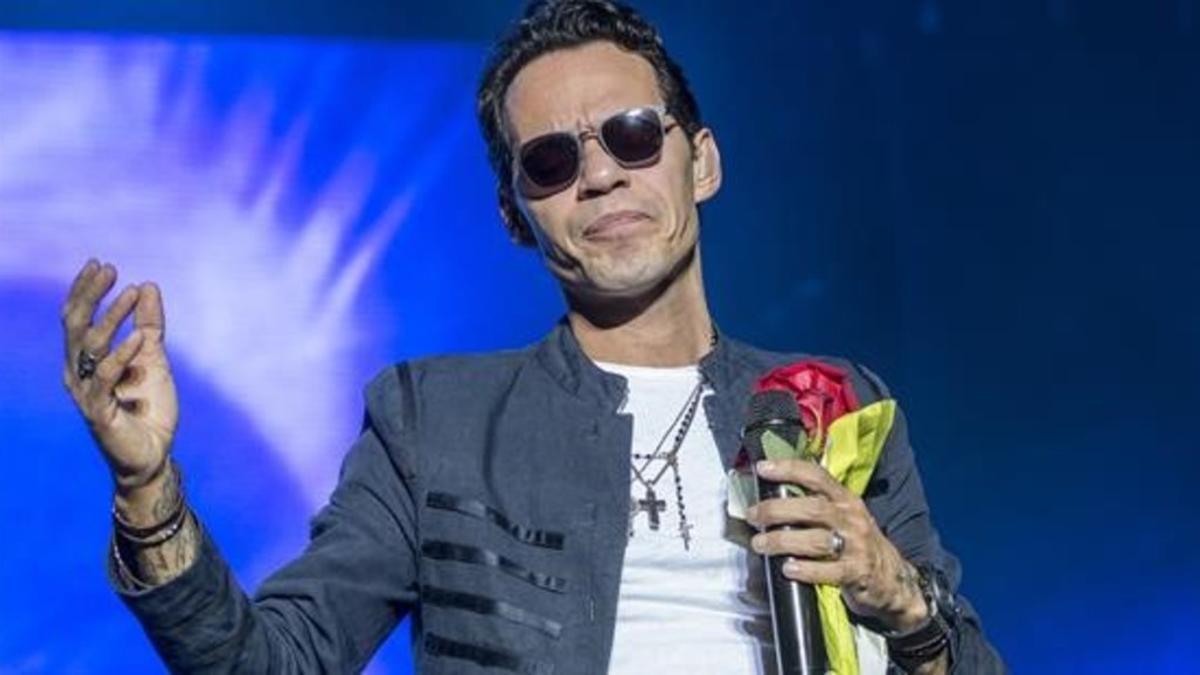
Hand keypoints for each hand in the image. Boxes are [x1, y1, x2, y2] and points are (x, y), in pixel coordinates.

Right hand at [61, 260, 178, 494]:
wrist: (154, 453)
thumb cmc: (148, 407)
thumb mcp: (154, 358)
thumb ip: (150, 324)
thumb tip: (148, 286)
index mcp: (87, 359)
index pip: (78, 318)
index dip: (86, 290)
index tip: (101, 264)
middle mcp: (79, 373)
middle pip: (76, 326)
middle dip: (91, 295)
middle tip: (110, 270)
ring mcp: (86, 392)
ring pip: (91, 346)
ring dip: (111, 317)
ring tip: (132, 293)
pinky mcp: (99, 412)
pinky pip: (106, 378)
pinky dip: (122, 355)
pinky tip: (138, 338)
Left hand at [745, 459, 927, 631]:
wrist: (893, 579)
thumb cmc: (857, 543)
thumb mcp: (844, 516)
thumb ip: (815, 504)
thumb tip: (772, 495)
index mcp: (845, 499)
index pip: (816, 476)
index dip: (789, 469)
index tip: (762, 468)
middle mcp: (851, 518)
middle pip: (811, 508)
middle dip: (777, 510)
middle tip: (753, 515)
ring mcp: (856, 546)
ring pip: (816, 540)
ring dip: (783, 541)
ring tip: (760, 544)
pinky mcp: (857, 573)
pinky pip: (828, 571)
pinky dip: (806, 570)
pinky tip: (788, 569)